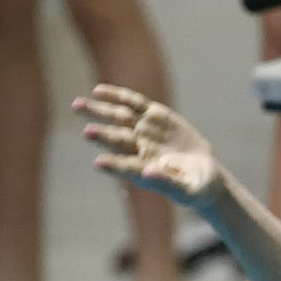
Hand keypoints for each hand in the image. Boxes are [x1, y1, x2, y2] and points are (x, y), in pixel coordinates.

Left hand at [79, 85, 223, 208]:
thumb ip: (168, 182)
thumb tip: (149, 171)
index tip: (100, 163)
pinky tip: (98, 91)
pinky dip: (118, 96)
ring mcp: (144, 131)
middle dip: (102, 135)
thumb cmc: (197, 187)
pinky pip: (133, 103)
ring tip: (77, 105)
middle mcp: (139, 149)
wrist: (203, 172)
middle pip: (117, 140)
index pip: (126, 168)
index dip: (114, 166)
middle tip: (87, 132)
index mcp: (144, 171)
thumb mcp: (190, 189)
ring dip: (99, 111)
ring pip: (119, 118)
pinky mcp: (153, 115)